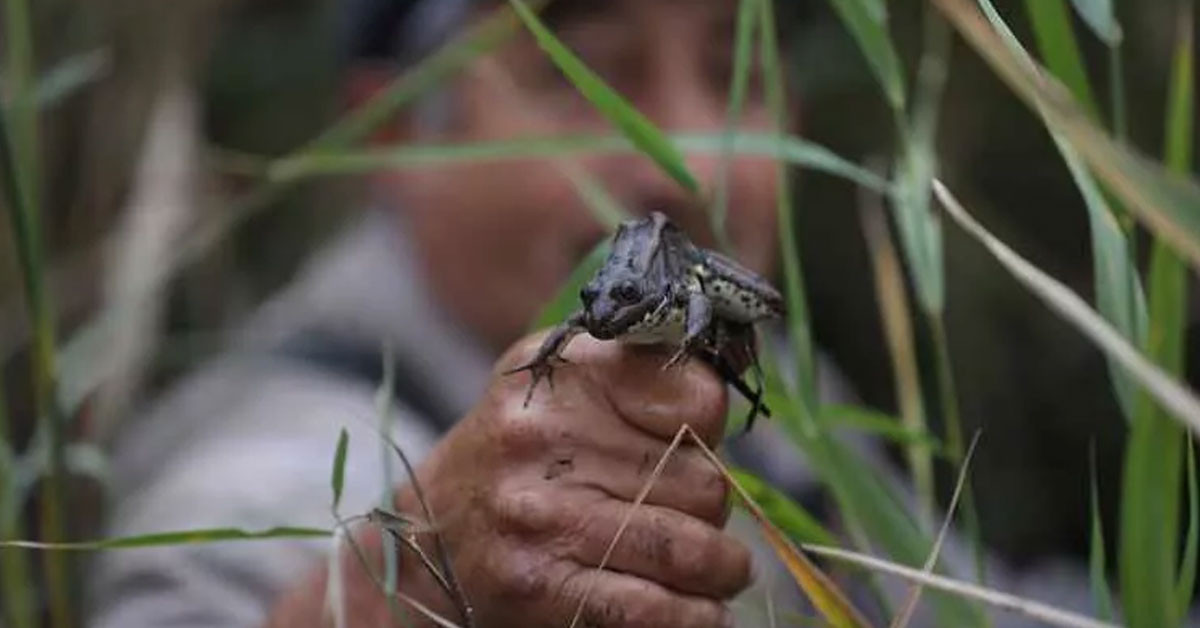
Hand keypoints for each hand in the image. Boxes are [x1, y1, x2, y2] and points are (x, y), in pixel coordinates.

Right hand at [268, 331, 751, 627]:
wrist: (425, 542)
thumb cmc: (518, 460)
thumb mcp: (563, 388)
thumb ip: (641, 378)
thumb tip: (723, 402)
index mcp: (564, 373)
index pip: (697, 399)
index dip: (710, 429)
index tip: (697, 443)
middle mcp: (544, 437)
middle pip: (703, 482)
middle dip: (709, 508)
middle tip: (689, 515)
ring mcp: (541, 515)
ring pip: (693, 548)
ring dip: (719, 569)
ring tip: (717, 571)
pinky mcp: (540, 586)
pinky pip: (657, 608)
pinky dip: (694, 615)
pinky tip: (698, 610)